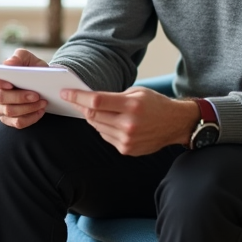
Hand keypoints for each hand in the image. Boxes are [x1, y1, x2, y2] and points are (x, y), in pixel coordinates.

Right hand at [0, 48, 49, 128]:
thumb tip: (8, 63)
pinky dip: (30, 118)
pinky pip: (17, 123)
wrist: (40, 83)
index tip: (11, 84)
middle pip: (0, 98)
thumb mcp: (27, 59)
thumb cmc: (30, 69)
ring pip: (9, 112)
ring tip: (42, 102)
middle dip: (19, 97)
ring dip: (28, 108)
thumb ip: (18, 57)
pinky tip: (40, 111)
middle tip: (36, 95)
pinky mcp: (6, 119)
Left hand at [61, 86, 199, 155]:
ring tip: (97, 110)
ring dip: (93, 118)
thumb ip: (114, 96)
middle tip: (74, 100)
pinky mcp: (126, 149)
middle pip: (93, 116)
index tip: (66, 93)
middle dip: (80, 107)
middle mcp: (129, 124)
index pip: (96, 101)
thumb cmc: (155, 104)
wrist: (175, 124)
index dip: (78, 97)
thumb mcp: (137, 92)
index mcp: (132, 105)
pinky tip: (111, 122)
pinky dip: (103, 128)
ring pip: (97, 127)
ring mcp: (127, 139)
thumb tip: (89, 100)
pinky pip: (105, 136)